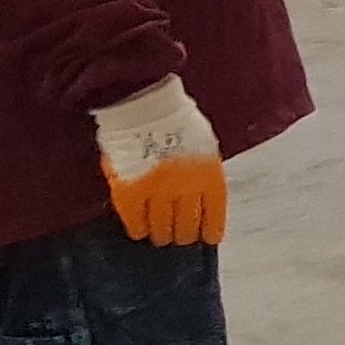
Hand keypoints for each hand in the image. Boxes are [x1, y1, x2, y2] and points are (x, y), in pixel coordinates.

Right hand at [94, 76, 225, 246]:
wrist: (144, 106)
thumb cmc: (177, 117)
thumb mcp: (203, 141)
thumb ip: (202, 166)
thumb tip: (200, 186)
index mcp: (209, 174)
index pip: (214, 211)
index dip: (212, 227)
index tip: (210, 239)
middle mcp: (187, 188)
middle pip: (187, 222)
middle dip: (184, 233)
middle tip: (180, 239)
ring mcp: (158, 191)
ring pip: (162, 225)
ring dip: (162, 234)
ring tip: (160, 238)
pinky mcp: (130, 191)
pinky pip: (134, 218)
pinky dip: (138, 228)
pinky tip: (139, 232)